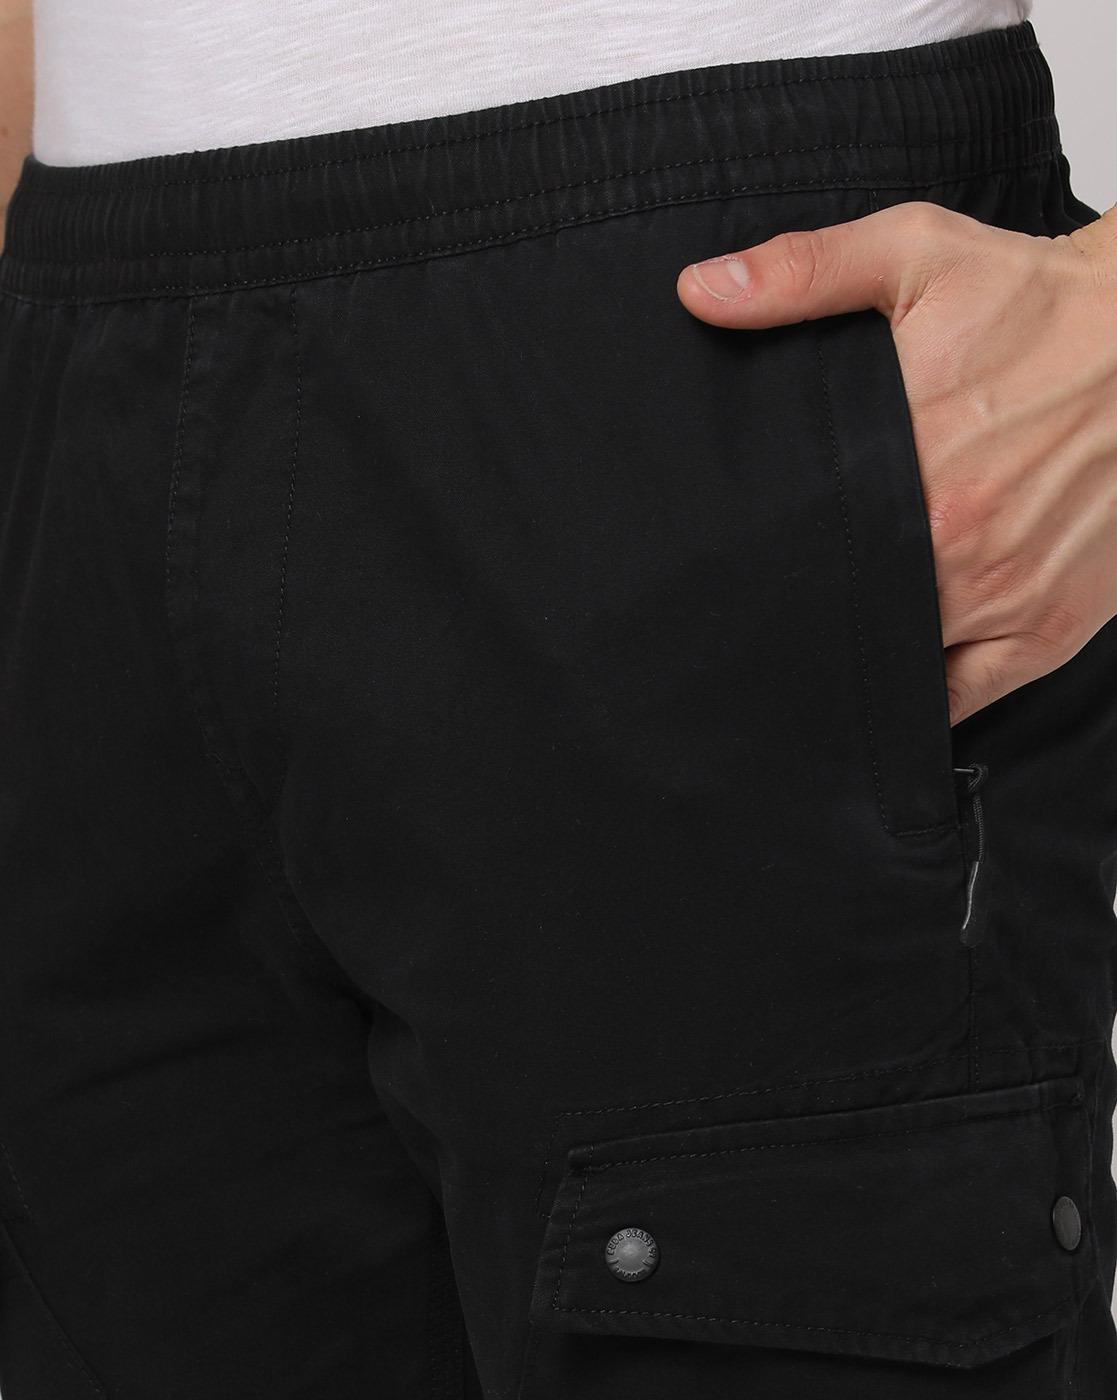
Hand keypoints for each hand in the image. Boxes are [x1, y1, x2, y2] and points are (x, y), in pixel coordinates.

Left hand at [676, 202, 1116, 724]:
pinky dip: (920, 700)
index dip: (753, 563)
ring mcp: (1002, 597)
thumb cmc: (1042, 303)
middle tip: (762, 605)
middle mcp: (952, 546)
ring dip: (852, 652)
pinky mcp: (1047, 629)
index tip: (728, 562)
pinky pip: (963, 699)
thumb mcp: (917, 256)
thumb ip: (804, 274)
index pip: (796, 545)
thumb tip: (700, 292)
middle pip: (839, 608)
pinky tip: (885, 680)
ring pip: (894, 661)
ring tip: (813, 641)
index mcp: (908, 463)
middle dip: (797, 609)